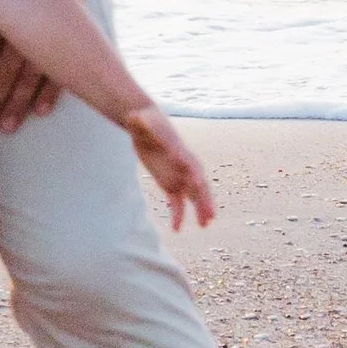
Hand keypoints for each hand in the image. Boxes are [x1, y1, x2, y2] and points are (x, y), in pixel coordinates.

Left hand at [128, 105, 215, 228]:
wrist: (145, 125)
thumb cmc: (144, 121)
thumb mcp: (140, 120)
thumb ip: (140, 122)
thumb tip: (135, 118)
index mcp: (179, 150)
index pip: (189, 163)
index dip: (194, 173)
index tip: (198, 183)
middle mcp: (183, 165)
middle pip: (198, 183)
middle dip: (205, 199)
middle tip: (211, 214)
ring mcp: (179, 176)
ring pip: (193, 196)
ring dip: (199, 210)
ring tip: (204, 225)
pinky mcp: (169, 184)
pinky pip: (177, 202)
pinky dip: (178, 215)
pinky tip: (176, 229)